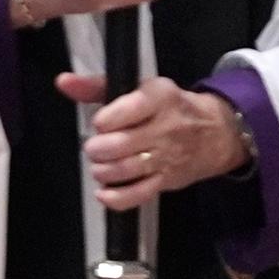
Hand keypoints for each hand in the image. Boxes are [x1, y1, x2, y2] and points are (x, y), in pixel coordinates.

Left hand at [59, 74, 250, 210]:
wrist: (216, 132)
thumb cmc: (167, 107)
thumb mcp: (139, 88)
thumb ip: (97, 86)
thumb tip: (63, 82)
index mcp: (159, 98)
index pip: (130, 109)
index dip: (106, 119)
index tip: (100, 122)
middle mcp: (166, 128)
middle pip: (123, 144)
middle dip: (99, 149)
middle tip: (94, 148)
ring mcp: (168, 157)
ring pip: (128, 169)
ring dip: (104, 171)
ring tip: (99, 165)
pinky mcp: (168, 180)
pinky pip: (139, 194)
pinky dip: (116, 197)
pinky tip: (103, 192)